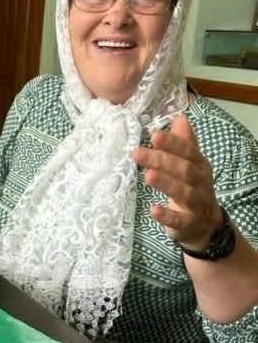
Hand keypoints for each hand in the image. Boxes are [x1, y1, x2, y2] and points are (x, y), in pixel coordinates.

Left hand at [133, 113, 221, 250]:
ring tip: (147, 176)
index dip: (172, 143)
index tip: (153, 135)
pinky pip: (180, 220)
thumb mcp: (191, 164)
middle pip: (183, 170)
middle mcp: (200, 183)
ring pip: (183, 192)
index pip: (188, 151)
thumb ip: (184, 143)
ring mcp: (197, 204)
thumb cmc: (192, 188)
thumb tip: (180, 116)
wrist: (205, 225)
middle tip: (137, 153)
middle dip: (161, 161)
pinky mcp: (189, 224)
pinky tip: (154, 210)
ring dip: (166, 184)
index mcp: (199, 165)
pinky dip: (167, 216)